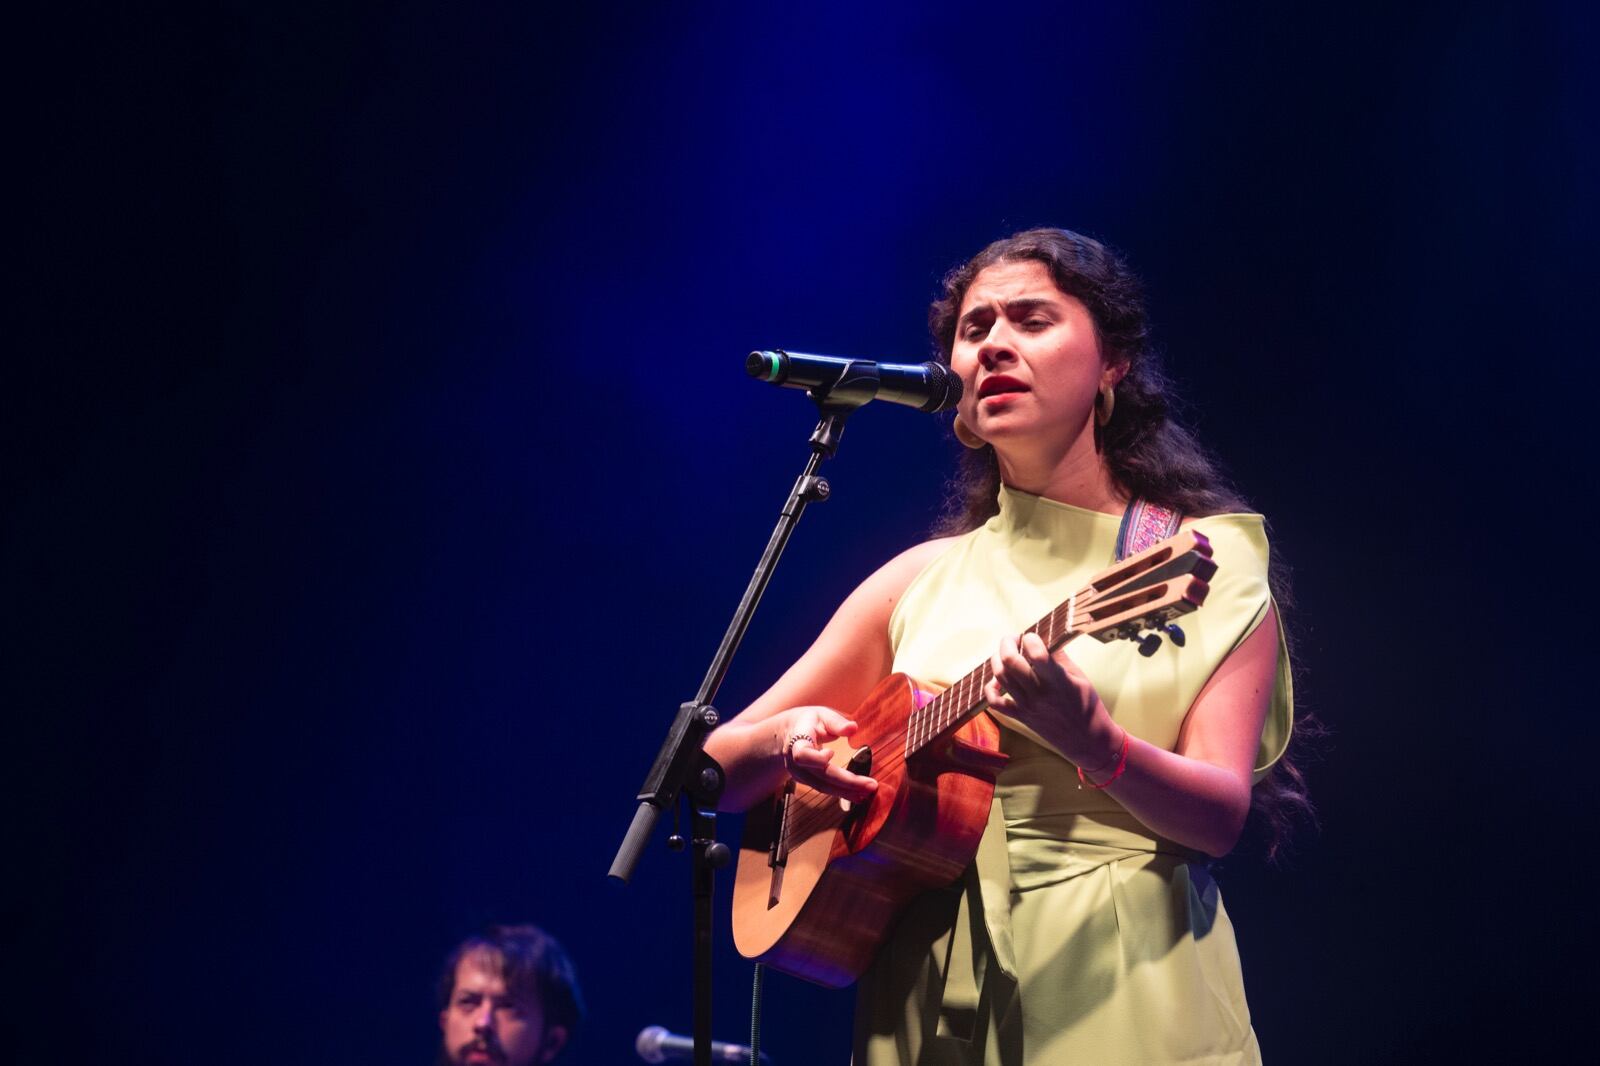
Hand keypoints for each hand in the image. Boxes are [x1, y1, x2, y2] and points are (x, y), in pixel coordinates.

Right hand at [778, 705, 877, 801]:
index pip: (803, 755)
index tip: (832, 753)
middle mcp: (795, 761)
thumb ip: (836, 722)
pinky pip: (824, 788)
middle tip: (871, 785)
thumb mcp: (822, 715)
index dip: (817, 759)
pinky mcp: (806, 781)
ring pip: (823, 787)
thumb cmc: (808, 721)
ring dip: (846, 792)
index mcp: (798, 741)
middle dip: (847, 782)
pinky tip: (857, 794)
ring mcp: (799, 773)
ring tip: (867, 792)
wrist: (789, 733)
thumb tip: (853, 728)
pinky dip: (841, 792)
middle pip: (820, 776)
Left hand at [983, 632, 1118, 765]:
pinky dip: (990, 689)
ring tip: (1006, 654)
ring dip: (998, 659)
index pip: (1037, 654)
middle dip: (1008, 643)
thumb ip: (1060, 657)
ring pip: (1000, 677)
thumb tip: (1044, 638)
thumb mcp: (1080, 677)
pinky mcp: (1020, 717)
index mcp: (1058, 681)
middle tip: (1013, 639)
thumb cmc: (1087, 706)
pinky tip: (997, 681)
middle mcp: (1039, 693)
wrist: (1086, 740)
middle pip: (1010, 662)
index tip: (1031, 636)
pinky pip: (995, 703)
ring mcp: (1027, 706)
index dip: (1030, 639)